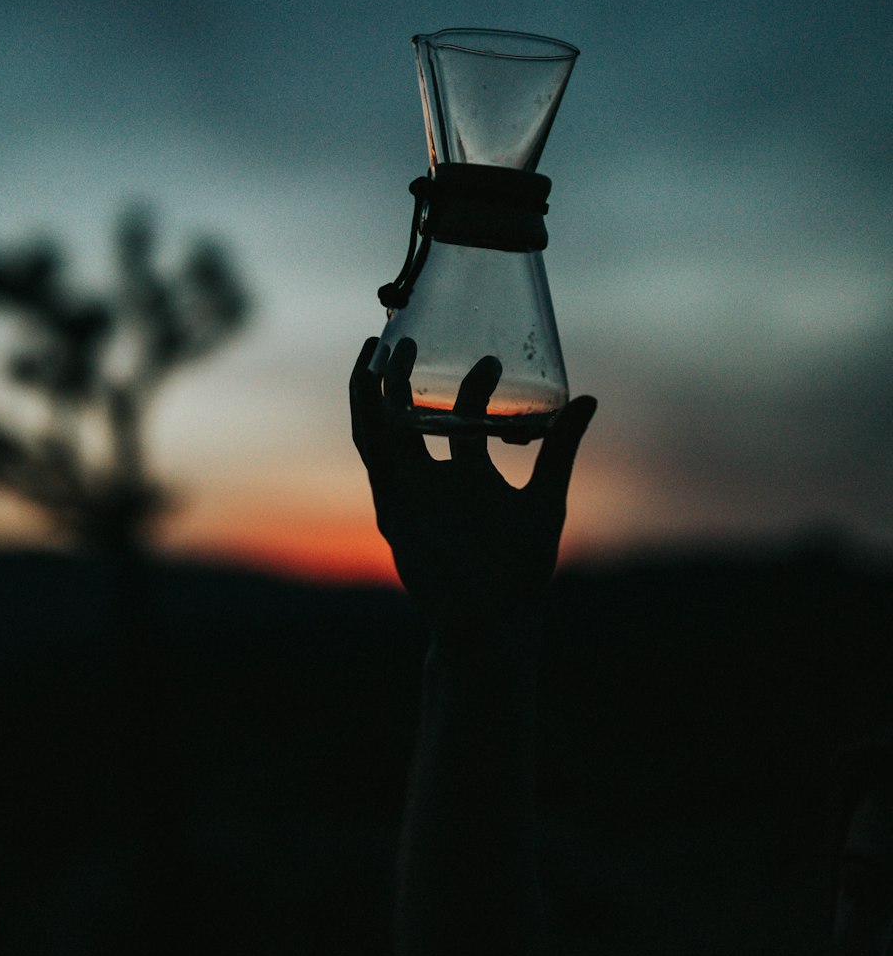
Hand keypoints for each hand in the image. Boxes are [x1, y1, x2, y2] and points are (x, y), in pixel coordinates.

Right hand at [350, 336, 595, 639]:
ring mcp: (407, 491)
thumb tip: (589, 399)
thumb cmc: (520, 568)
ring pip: (378, 429)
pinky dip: (366, 421)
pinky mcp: (391, 506)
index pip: (462, 417)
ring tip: (379, 348)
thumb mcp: (546, 497)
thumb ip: (562, 449)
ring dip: (373, 389)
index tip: (491, 359)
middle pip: (407, 414)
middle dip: (403, 375)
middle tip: (409, 335)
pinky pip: (372, 457)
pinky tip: (369, 392)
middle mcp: (432, 478)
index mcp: (468, 474)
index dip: (472, 385)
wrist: (492, 620)